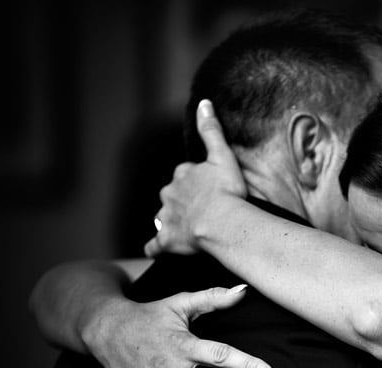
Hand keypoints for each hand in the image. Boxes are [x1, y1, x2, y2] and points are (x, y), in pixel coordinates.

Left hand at [145, 99, 245, 256]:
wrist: (222, 223)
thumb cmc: (227, 191)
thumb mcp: (222, 155)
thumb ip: (211, 130)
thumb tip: (204, 103)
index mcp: (182, 175)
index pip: (186, 174)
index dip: (197, 181)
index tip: (210, 189)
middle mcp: (169, 194)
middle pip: (173, 195)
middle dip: (182, 200)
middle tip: (201, 210)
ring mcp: (166, 218)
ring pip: (164, 217)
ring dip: (171, 221)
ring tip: (187, 230)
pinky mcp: (166, 240)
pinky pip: (154, 245)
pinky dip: (156, 247)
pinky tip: (159, 250)